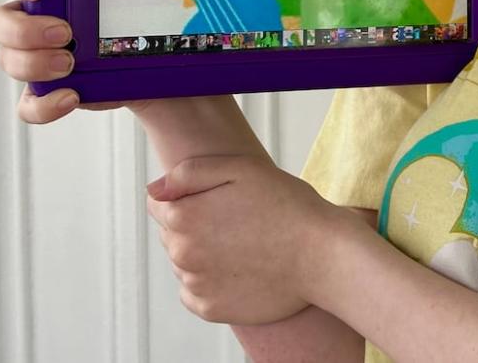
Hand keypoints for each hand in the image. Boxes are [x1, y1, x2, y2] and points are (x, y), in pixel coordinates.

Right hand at [0, 0, 147, 122]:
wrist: (147, 60)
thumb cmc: (130, 15)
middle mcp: (29, 18)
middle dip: (25, 30)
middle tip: (65, 33)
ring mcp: (32, 55)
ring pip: (8, 60)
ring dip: (34, 64)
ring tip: (70, 64)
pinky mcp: (43, 89)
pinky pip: (27, 103)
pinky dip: (44, 104)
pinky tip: (71, 96)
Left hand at [146, 155, 352, 325]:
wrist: (323, 255)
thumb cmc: (287, 206)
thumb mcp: (240, 168)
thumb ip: (188, 173)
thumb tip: (154, 190)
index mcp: (184, 217)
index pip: (159, 204)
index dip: (188, 196)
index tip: (218, 197)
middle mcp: (182, 254)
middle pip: (172, 233)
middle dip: (195, 223)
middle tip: (238, 218)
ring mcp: (196, 285)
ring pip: (184, 262)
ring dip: (203, 252)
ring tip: (243, 243)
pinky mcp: (211, 309)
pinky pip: (195, 291)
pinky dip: (211, 280)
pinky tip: (240, 267)